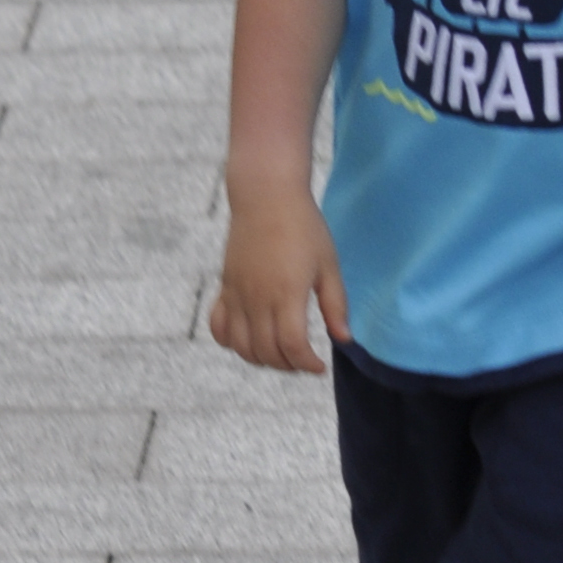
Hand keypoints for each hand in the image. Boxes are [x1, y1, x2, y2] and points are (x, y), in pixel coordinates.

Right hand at [209, 185, 347, 377]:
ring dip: (260, 359)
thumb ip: (336, 304)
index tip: (319, 366)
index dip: (306, 364)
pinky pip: (218, 327)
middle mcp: (257, 298)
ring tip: (281, 354)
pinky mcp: (225, 287)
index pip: (292, 346)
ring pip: (240, 346)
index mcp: (287, 293)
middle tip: (303, 361)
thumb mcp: (328, 264)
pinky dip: (230, 342)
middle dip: (288, 365)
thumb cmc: (304, 227)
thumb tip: (344, 340)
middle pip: (266, 352)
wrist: (266, 196)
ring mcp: (237, 294)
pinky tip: (250, 339)